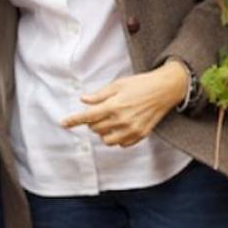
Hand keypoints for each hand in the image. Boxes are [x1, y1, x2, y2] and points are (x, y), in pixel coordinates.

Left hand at [60, 61, 189, 147]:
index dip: (73, 120)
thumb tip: (83, 100)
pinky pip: (121, 144)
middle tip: (99, 112)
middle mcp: (122, 120)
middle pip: (96, 129)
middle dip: (92, 122)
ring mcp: (132, 130)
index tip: (63, 123)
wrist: (164, 90)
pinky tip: (121, 126)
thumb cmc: (140, 84)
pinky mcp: (140, 135)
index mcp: (114, 106)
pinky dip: (117, 137)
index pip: (88, 116)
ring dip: (103, 132)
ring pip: (107, 140)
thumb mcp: (118, 84)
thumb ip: (100, 95)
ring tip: (109, 121)